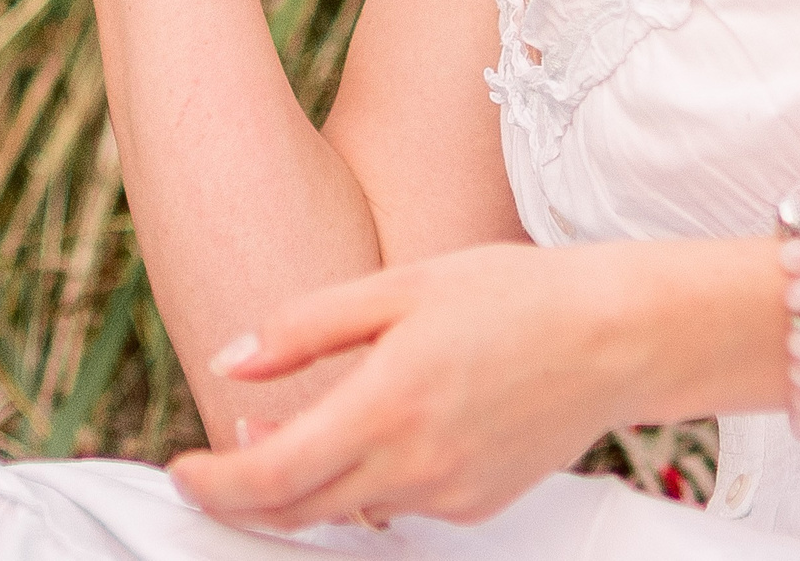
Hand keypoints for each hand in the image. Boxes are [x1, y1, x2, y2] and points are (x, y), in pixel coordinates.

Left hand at [166, 244, 672, 531]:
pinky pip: (399, 504)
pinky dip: (364, 483)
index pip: (273, 474)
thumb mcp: (397, 287)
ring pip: (348, 511)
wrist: (615, 337)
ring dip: (302, 488)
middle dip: (243, 495)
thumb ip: (304, 327)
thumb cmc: (513, 297)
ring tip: (283, 435)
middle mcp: (417, 464)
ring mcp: (450, 494)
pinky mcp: (477, 505)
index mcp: (386, 404)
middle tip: (211, 467)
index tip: (184, 470)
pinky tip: (366, 436)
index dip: (215, 483)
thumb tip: (231, 360)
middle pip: (300, 509)